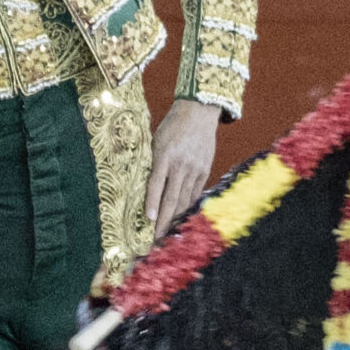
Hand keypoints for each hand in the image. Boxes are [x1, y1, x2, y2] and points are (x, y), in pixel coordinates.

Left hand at [145, 100, 221, 232]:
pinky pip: (195, 193)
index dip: (152, 204)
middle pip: (172, 198)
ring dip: (176, 218)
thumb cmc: (172, 125)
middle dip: (164, 220)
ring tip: (168, 233)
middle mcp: (181, 164)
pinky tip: (182, 218)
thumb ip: (153, 162)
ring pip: (184, 199)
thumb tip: (145, 186)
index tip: (149, 221)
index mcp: (165, 155)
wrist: (199, 111)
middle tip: (157, 238)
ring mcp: (195, 169)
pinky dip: (188, 207)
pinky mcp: (204, 170)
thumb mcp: (157, 140)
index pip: (157, 185)